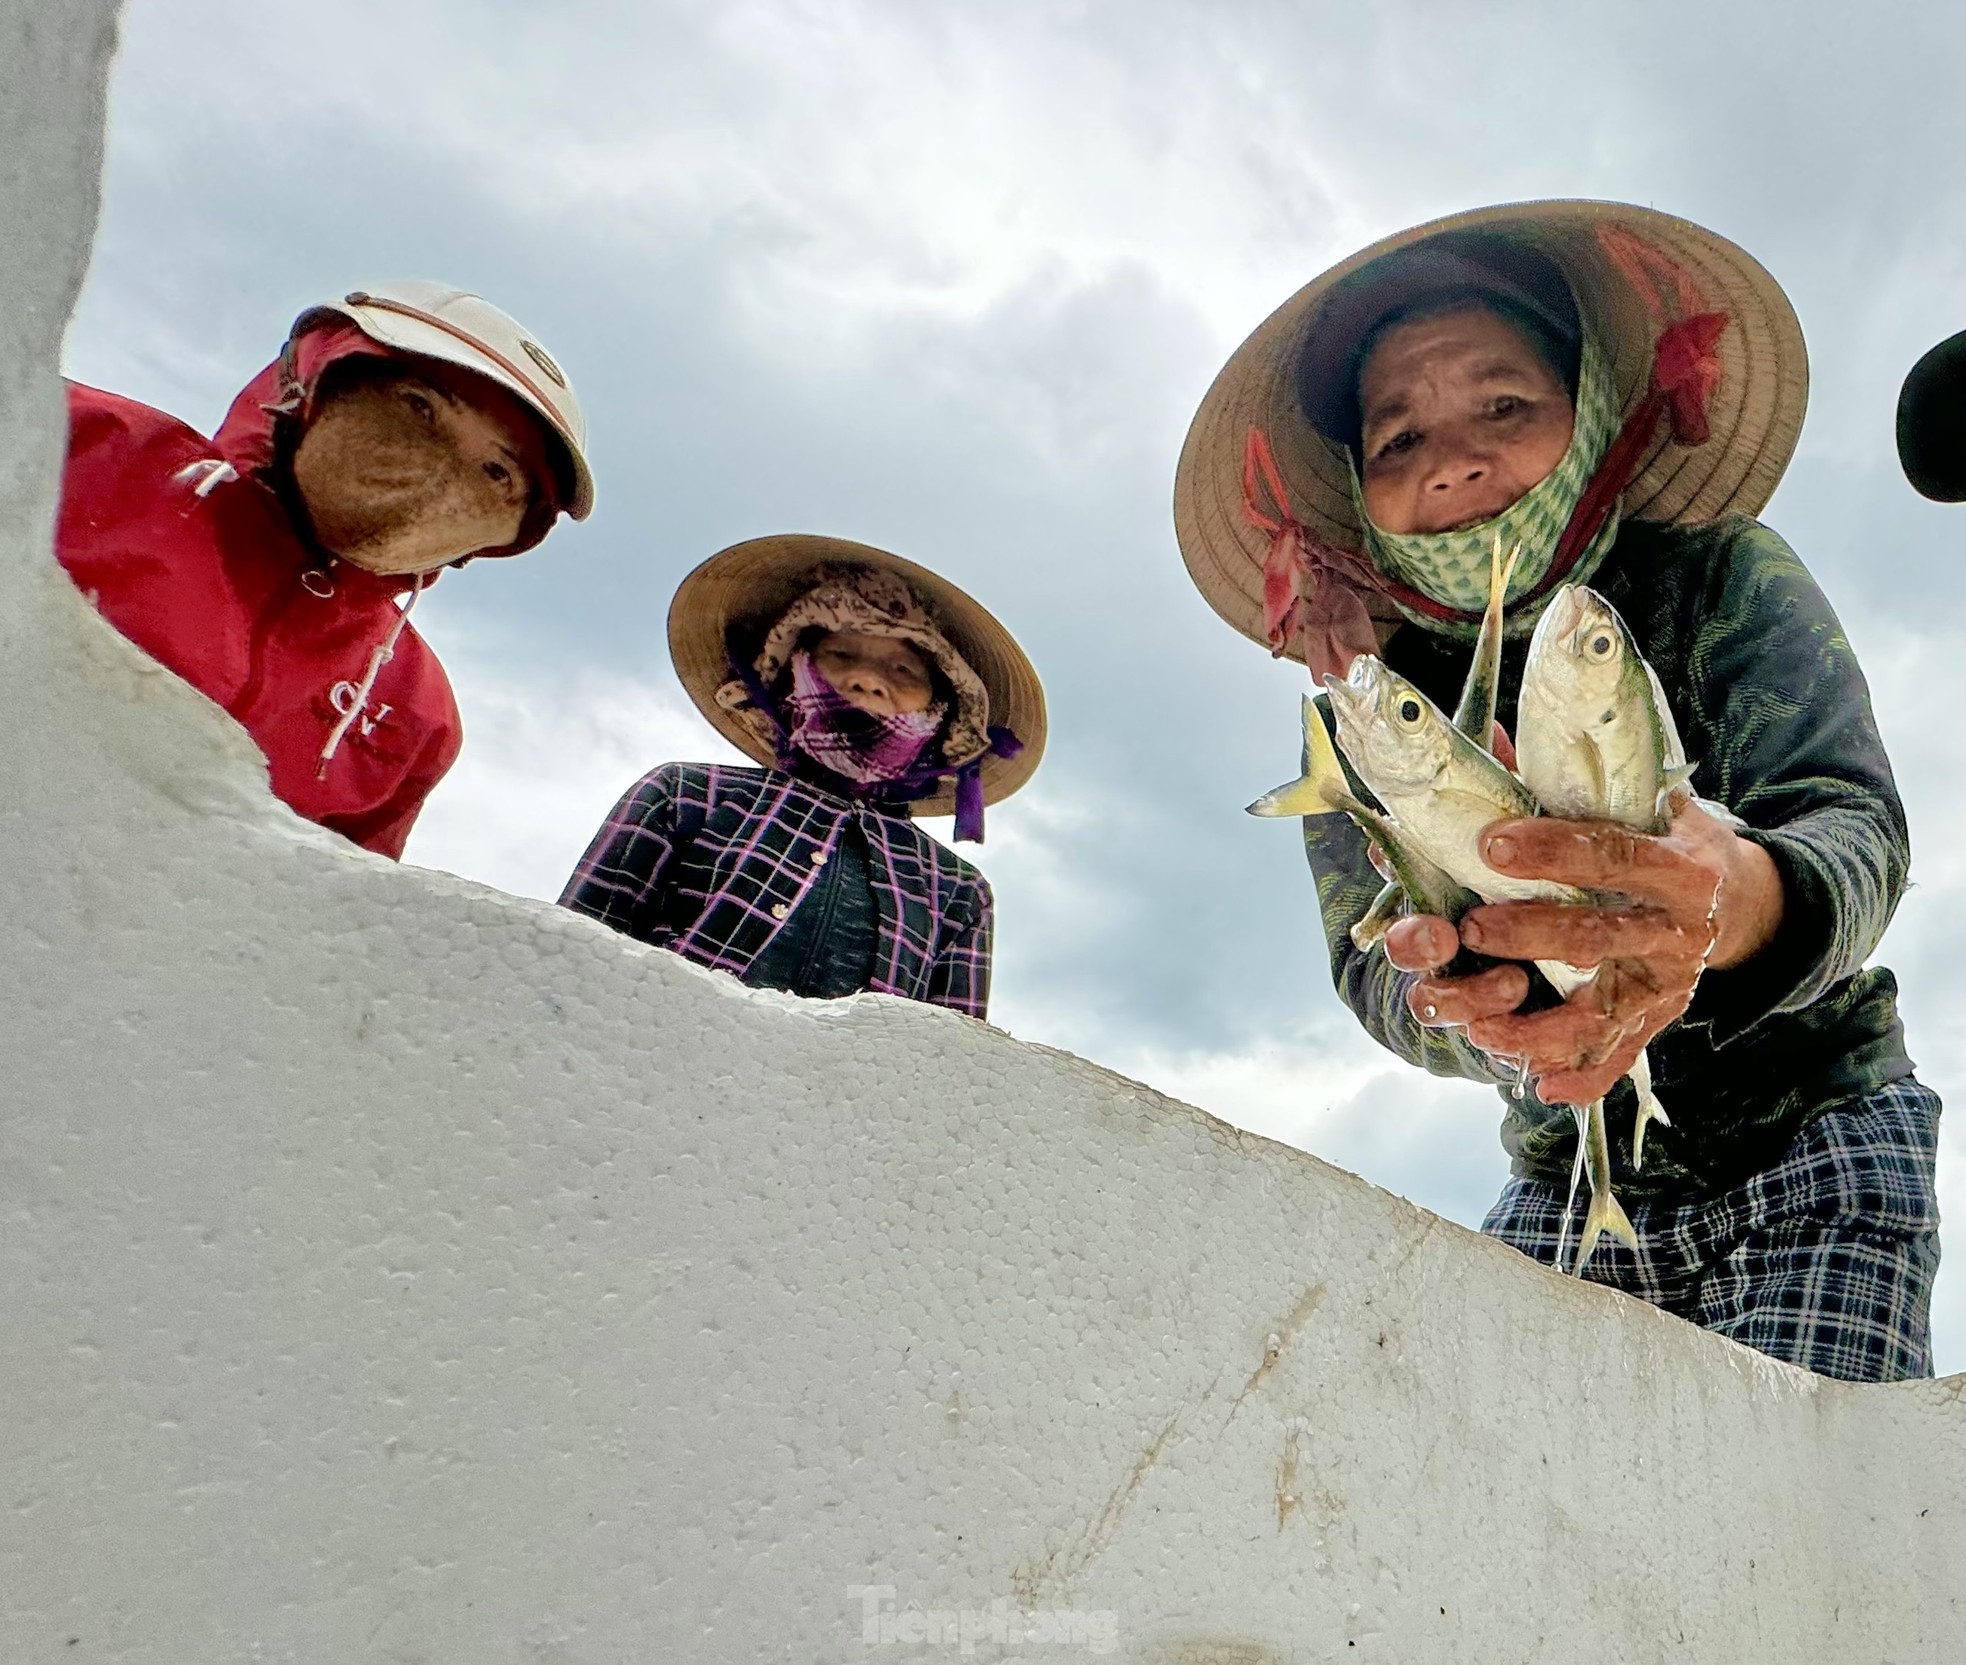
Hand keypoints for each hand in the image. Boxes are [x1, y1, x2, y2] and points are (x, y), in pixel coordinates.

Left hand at [1431, 802, 1781, 1103]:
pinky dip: (1584, 1077)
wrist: (1744, 901)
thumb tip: (1488, 738)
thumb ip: (1565, 778)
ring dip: (1541, 1022)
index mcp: (1678, 864)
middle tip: (1469, 927)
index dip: (1553, 850)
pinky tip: (1542, 1088)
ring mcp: (1669, 983)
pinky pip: (1621, 1056)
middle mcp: (1679, 929)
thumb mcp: (1639, 800)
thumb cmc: (1668, 840)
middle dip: (1531, 935)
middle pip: (1600, 935)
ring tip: (1480, 1020)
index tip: (1491, 844)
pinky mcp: (1658, 1021)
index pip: (1612, 853)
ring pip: (1603, 1010)